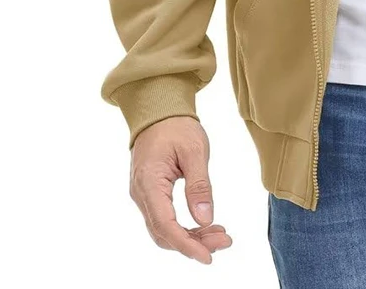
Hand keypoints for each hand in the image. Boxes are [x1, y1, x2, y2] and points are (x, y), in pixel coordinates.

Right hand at [129, 117, 231, 263]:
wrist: (159, 110)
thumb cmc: (176, 126)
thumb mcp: (194, 151)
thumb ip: (199, 186)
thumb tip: (205, 218)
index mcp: (149, 183)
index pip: (165, 225)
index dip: (186, 244)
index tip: (208, 256)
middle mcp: (141, 194)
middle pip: (164, 232)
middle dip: (194, 243)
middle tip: (224, 241)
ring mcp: (143, 195)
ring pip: (164, 229)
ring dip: (191, 237)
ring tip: (220, 235)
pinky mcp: (150, 193)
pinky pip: (164, 218)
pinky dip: (185, 226)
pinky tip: (206, 225)